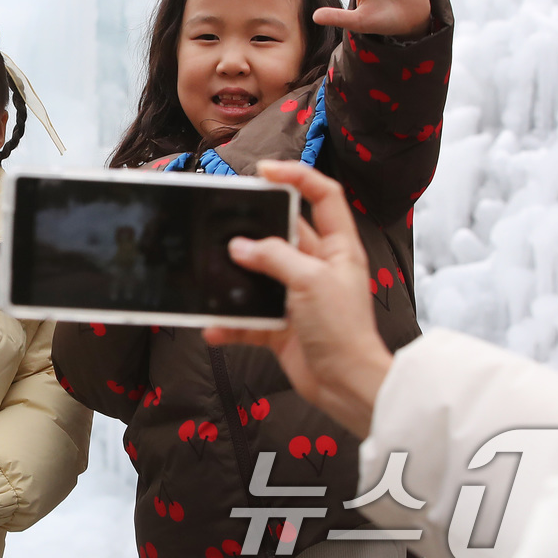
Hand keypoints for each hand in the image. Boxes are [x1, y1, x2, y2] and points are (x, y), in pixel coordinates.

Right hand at [201, 161, 392, 437]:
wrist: (346, 386)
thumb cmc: (343, 329)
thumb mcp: (311, 282)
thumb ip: (274, 258)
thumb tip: (238, 247)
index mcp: (338, 248)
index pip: (323, 196)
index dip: (297, 176)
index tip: (264, 171)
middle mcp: (317, 266)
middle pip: (282, 232)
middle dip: (253, 227)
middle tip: (223, 219)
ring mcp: (297, 295)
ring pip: (259, 273)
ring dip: (234, 277)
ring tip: (211, 272)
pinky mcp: (280, 324)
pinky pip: (247, 316)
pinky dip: (229, 322)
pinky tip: (214, 326)